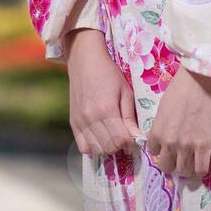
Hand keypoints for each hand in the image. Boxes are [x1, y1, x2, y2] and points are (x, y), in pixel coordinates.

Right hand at [65, 28, 140, 158]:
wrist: (84, 60)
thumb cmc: (109, 73)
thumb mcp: (125, 92)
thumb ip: (130, 117)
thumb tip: (137, 138)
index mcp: (106, 109)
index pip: (121, 140)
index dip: (132, 142)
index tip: (135, 136)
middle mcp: (91, 118)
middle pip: (109, 148)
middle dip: (121, 146)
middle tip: (125, 135)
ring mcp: (80, 121)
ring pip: (96, 150)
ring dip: (108, 147)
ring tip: (113, 136)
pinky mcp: (73, 122)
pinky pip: (83, 147)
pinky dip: (93, 147)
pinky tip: (100, 137)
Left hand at [144, 64, 210, 177]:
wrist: (199, 81)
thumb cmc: (179, 89)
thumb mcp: (161, 109)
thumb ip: (160, 126)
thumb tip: (161, 137)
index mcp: (157, 132)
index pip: (153, 152)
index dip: (159, 150)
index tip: (165, 146)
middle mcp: (170, 143)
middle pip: (167, 166)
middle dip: (170, 163)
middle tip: (177, 157)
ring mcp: (188, 146)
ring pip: (183, 171)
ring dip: (185, 167)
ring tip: (189, 160)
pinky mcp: (205, 146)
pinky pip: (201, 169)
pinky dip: (199, 170)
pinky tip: (200, 162)